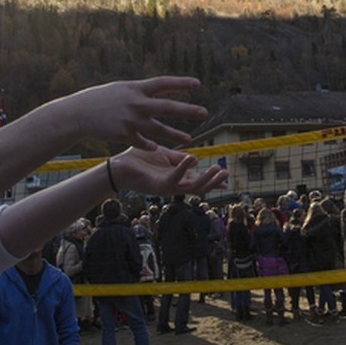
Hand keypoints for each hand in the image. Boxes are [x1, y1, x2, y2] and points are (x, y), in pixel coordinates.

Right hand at [66, 77, 207, 149]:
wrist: (78, 113)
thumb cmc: (100, 99)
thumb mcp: (121, 88)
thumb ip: (140, 90)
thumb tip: (157, 87)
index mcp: (136, 88)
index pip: (163, 83)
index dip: (180, 83)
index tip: (197, 84)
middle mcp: (136, 103)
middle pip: (167, 107)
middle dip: (187, 110)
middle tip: (204, 112)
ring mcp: (131, 120)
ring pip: (159, 130)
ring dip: (175, 135)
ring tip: (189, 140)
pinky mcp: (124, 135)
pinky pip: (143, 142)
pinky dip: (151, 145)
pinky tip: (159, 149)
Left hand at [113, 146, 227, 197]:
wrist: (118, 165)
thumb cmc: (139, 160)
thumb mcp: (164, 155)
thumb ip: (179, 158)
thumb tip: (195, 160)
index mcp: (176, 177)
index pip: (198, 180)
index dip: (213, 180)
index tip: (227, 177)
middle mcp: (173, 184)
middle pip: (199, 188)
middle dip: (213, 182)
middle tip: (225, 173)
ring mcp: (166, 187)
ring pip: (191, 188)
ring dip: (205, 179)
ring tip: (216, 169)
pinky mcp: (157, 186)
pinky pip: (173, 179)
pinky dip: (183, 169)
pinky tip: (192, 158)